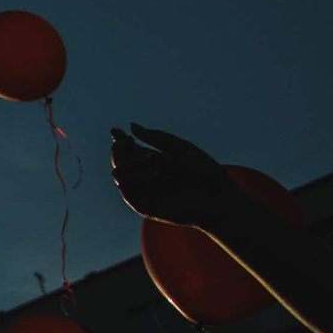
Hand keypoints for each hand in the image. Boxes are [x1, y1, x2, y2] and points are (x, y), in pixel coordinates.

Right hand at [111, 123, 244, 228]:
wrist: (217, 198)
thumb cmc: (205, 173)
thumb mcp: (180, 148)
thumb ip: (156, 138)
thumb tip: (131, 127)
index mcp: (156, 162)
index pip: (130, 151)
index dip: (120, 140)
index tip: (116, 131)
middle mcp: (147, 176)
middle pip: (120, 161)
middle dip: (119, 150)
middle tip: (126, 143)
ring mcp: (144, 192)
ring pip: (118, 174)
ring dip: (127, 162)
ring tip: (147, 159)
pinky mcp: (143, 206)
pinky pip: (125, 190)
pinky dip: (135, 177)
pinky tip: (151, 173)